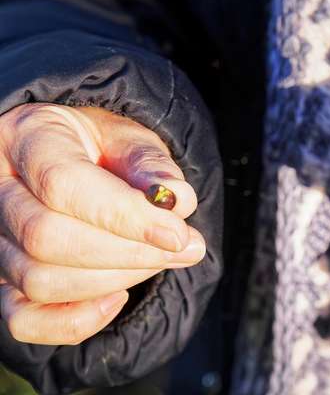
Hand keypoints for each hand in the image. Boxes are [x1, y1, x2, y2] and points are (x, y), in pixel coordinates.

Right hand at [0, 103, 205, 343]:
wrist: (79, 162)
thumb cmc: (106, 149)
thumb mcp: (133, 140)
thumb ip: (153, 167)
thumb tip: (177, 200)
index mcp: (27, 136)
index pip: (63, 184)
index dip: (124, 216)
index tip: (178, 234)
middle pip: (46, 238)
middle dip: (127, 253)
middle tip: (183, 249)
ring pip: (38, 280)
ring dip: (113, 281)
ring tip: (161, 259)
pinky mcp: (1, 279)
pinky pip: (23, 320)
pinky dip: (74, 321)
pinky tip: (118, 297)